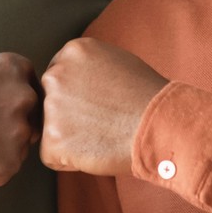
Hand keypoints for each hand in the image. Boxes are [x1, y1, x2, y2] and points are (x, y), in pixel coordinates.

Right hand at [0, 49, 38, 186]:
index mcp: (13, 69)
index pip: (31, 85)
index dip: (14, 99)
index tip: (1, 107)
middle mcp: (23, 98)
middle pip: (31, 115)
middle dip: (12, 122)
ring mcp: (18, 134)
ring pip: (21, 143)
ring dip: (3, 146)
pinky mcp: (8, 164)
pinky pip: (7, 167)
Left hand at [39, 39, 168, 176]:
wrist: (162, 125)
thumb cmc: (148, 98)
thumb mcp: (116, 61)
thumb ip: (87, 67)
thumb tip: (73, 81)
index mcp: (72, 51)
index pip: (60, 80)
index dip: (80, 98)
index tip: (103, 105)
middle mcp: (55, 74)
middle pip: (50, 103)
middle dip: (70, 117)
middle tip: (103, 122)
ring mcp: (51, 106)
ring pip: (50, 130)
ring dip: (71, 138)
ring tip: (103, 135)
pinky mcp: (52, 138)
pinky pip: (51, 156)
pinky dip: (71, 161)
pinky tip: (97, 150)